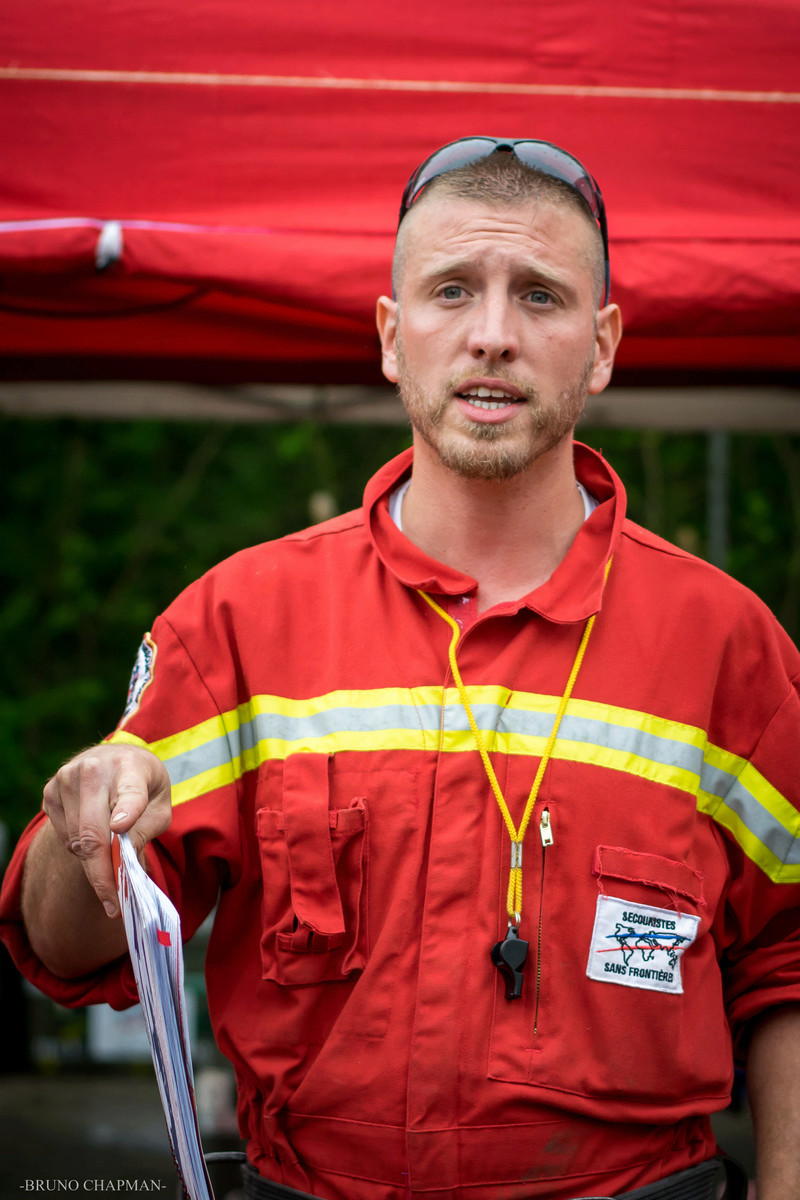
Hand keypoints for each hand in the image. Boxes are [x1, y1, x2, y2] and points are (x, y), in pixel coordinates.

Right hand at [42, 743, 171, 917]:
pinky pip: (64, 837)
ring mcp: (66, 779)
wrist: (115, 757)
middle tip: (114, 904)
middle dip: (103, 874)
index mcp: (130, 767)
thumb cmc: (144, 784)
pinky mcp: (50, 792)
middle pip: (93, 832)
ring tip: (111, 869)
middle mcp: (94, 769)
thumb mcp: (160, 803)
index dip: (126, 810)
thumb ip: (147, 829)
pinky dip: (80, 850)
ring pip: (77, 840)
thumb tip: (125, 862)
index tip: (120, 828)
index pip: (129, 792)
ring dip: (94, 864)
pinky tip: (95, 838)